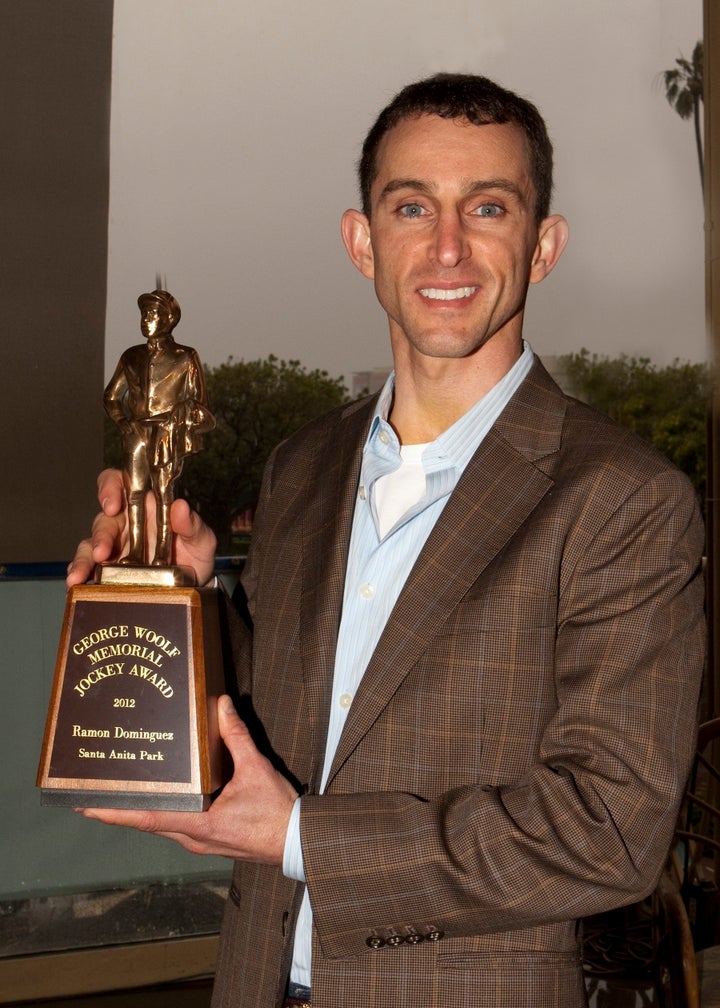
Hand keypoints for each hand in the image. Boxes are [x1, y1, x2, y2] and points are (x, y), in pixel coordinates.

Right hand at [66, 469, 216, 586]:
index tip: (112, 504)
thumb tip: (181, 506)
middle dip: (100, 535)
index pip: (120, 484)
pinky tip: (76, 584)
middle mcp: (126, 524)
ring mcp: (114, 548)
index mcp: (145, 506)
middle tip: (102, 551)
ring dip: (83, 559)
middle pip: (103, 519)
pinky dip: (80, 574)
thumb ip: (193, 525)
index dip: (110, 488)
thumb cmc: (195, 555)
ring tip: (79, 576)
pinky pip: (89, 568)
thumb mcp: (202, 540)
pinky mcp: (108, 570)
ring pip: (90, 545)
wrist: (194, 588)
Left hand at [77, 696, 297, 864]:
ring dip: (141, 811)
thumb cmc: (278, 812)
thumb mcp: (257, 769)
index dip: (115, 811)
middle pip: (147, 823)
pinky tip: (162, 799)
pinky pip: (177, 826)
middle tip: (94, 793)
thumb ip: (237, 736)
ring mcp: (201, 842)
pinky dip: (162, 813)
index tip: (87, 806)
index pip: (147, 818)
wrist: (297, 841)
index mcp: (199, 824)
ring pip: (161, 826)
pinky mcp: (210, 839)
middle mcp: (193, 838)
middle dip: (120, 809)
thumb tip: (222, 705)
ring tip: (122, 793)